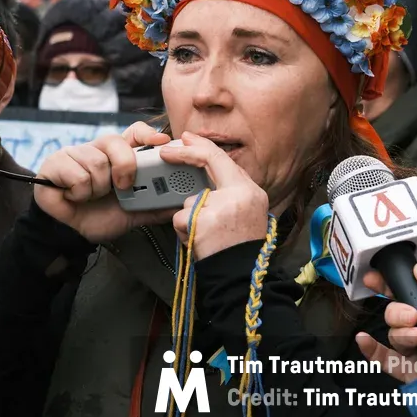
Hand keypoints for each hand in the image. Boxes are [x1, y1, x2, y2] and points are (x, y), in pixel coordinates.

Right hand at [34, 121, 176, 242]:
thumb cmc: (100, 217)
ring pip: (96, 161)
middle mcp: (97, 149)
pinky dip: (79, 192)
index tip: (161, 141)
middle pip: (115, 141)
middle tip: (121, 187)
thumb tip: (182, 205)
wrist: (70, 234)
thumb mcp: (133, 212)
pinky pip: (77, 174)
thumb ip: (155, 207)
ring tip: (91, 196)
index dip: (147, 134)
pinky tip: (74, 197)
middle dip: (123, 167)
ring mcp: (74, 154)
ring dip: (97, 188)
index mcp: (117, 156)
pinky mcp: (55, 163)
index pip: (134, 132)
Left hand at [159, 133, 269, 260]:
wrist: (241, 277)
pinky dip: (182, 230)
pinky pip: (180, 217)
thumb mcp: (247, 213)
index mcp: (251, 191)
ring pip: (190, 199)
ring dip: (190, 216)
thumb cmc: (240, 249)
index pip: (223, 159)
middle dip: (182, 155)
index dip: (202, 146)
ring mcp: (220, 207)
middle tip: (165, 152)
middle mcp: (239, 195)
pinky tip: (197, 242)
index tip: (187, 138)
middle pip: (206, 164)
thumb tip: (208, 173)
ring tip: (205, 235)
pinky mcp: (202, 221)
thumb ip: (230, 192)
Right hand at [354, 263, 416, 382]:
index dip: (390, 286)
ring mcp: (416, 352)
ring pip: (393, 335)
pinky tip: (364, 340)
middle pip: (396, 315)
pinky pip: (385, 360)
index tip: (374, 278)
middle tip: (411, 316)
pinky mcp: (410, 371)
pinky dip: (370, 349)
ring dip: (400, 333)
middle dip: (398, 312)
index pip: (409, 296)